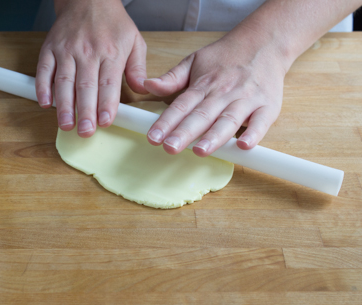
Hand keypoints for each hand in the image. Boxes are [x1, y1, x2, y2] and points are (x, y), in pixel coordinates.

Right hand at [35, 0, 147, 137]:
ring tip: (66, 125)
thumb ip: (138, 68)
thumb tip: (141, 90)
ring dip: (64, 106)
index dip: (106, 104)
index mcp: (111, 52)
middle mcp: (88, 52)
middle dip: (85, 112)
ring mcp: (66, 50)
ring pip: (64, 81)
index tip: (105, 122)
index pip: (109, 83)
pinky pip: (44, 70)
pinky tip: (46, 103)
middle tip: (85, 132)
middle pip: (85, 86)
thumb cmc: (113, 23)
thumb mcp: (135, 40)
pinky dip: (43, 87)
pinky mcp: (50, 49)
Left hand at [144, 32, 286, 155]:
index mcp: (203, 85)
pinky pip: (261, 122)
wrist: (264, 42)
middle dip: (185, 133)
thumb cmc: (226, 57)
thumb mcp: (194, 61)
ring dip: (214, 137)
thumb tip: (147, 85)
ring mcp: (246, 100)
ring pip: (228, 120)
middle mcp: (223, 93)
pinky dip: (254, 134)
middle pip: (201, 116)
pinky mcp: (268, 106)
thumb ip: (171, 78)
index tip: (154, 137)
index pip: (181, 106)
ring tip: (200, 151)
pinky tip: (244, 146)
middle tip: (170, 147)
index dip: (166, 122)